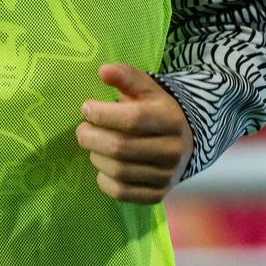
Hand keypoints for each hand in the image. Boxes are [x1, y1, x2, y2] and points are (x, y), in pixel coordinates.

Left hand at [76, 63, 193, 203]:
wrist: (184, 141)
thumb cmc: (156, 110)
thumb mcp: (145, 88)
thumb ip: (125, 76)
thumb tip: (103, 70)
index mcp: (171, 119)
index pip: (133, 119)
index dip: (103, 114)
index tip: (86, 108)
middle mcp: (173, 150)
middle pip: (121, 148)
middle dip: (91, 138)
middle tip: (82, 130)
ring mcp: (166, 175)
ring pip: (118, 171)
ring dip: (96, 157)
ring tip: (94, 146)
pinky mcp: (158, 194)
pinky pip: (121, 192)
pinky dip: (104, 180)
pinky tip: (103, 167)